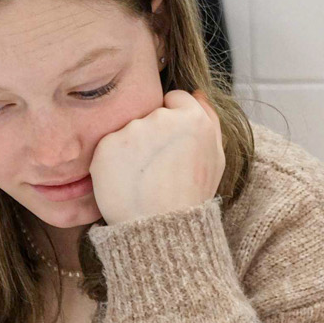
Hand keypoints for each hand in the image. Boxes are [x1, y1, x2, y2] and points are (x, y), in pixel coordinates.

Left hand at [89, 89, 224, 224]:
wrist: (160, 229)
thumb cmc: (191, 197)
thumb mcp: (215, 159)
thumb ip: (211, 121)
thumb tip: (197, 93)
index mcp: (194, 119)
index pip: (175, 100)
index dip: (175, 122)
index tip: (173, 148)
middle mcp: (163, 119)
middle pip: (151, 114)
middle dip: (153, 135)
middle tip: (159, 169)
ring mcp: (133, 131)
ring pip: (130, 129)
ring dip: (133, 148)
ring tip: (144, 178)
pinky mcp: (108, 145)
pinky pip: (110, 145)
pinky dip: (115, 161)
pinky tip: (127, 181)